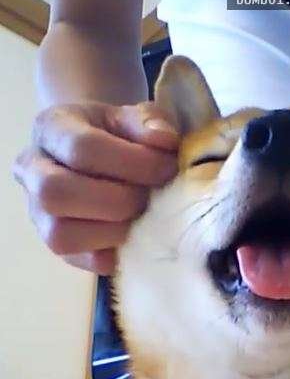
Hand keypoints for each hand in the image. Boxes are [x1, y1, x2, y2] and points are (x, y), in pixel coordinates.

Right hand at [13, 102, 178, 275]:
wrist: (105, 153)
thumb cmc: (121, 135)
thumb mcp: (135, 117)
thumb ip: (150, 123)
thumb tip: (163, 141)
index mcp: (52, 129)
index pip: (80, 148)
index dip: (132, 162)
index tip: (168, 166)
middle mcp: (33, 172)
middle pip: (56, 194)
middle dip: (118, 199)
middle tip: (152, 196)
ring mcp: (40, 214)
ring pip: (60, 235)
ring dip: (114, 230)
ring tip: (143, 216)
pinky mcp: (61, 248)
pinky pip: (83, 261)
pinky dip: (117, 252)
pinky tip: (138, 234)